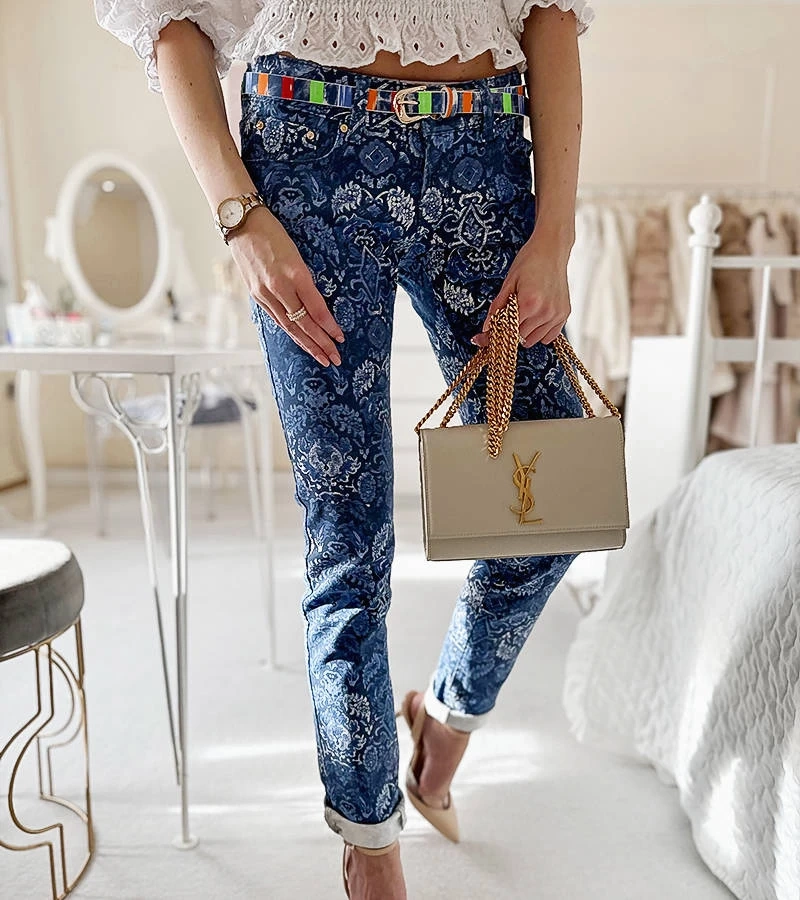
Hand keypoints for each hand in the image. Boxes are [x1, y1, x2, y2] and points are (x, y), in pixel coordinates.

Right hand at [229, 206, 344, 366]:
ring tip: (321, 357)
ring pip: (289, 326)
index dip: (328, 326)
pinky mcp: (256, 295)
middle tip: (335, 358)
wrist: (241, 222)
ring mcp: (264, 293)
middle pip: (303, 323)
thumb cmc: (273, 231)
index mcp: (294, 273)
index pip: (315, 308)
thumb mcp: (296, 253)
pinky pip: (276, 319)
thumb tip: (317, 305)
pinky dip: (290, 332)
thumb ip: (305, 279)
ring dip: (307, 344)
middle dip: (320, 342)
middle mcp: (278, 287)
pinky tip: (300, 341)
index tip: (340, 338)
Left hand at [471, 230, 571, 348]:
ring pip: (534, 340)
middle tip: (506, 319)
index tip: (485, 337)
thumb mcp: (508, 282)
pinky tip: (534, 319)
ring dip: (525, 333)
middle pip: (520, 338)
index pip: (508, 331)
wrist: (551, 248)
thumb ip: (497, 307)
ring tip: (522, 315)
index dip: (494, 335)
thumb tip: (487, 328)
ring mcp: (556, 314)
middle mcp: (545, 311)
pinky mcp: (564, 314)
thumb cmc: (529, 261)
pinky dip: (539, 333)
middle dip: (510, 332)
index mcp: (529, 303)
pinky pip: (548, 337)